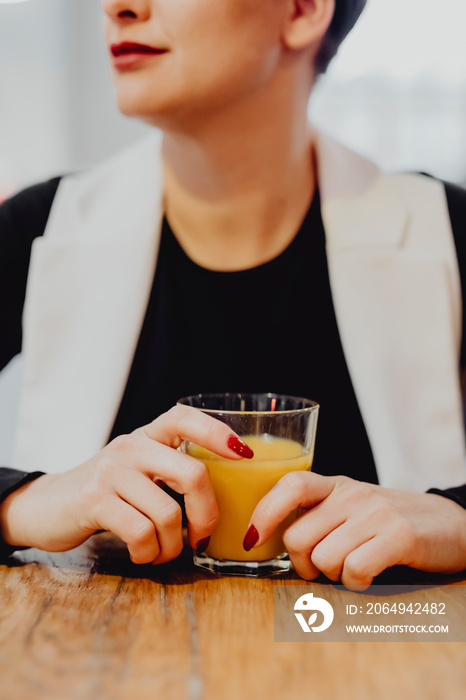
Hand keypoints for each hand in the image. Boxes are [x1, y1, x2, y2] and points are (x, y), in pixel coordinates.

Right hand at [0, 405, 251, 564]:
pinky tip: (143, 554)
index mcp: (145, 436)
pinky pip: (141, 533)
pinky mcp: (94, 500)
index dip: (216, 432)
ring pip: (168, 513)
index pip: (184, 417)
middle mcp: (130, 447)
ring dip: (172, 545)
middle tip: (202, 536)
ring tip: (163, 551)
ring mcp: (111, 472)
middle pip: (192, 473)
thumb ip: (169, 471)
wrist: (46, 506)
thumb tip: (224, 495)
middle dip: (208, 514)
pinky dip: (149, 554)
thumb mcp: (136, 470)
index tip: (244, 454)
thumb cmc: (104, 493)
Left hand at [246, 473, 465, 587]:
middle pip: (297, 537)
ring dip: (334, 576)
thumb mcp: (353, 508)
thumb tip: (269, 542)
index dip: (264, 513)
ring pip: (323, 559)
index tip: (252, 539)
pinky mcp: (398, 536)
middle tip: (321, 569)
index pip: (289, 485)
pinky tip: (369, 576)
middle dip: (303, 565)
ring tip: (354, 568)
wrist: (453, 524)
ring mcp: (375, 513)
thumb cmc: (393, 523)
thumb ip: (319, 517)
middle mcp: (352, 494)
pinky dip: (356, 584)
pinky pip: (355, 570)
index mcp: (336, 485)